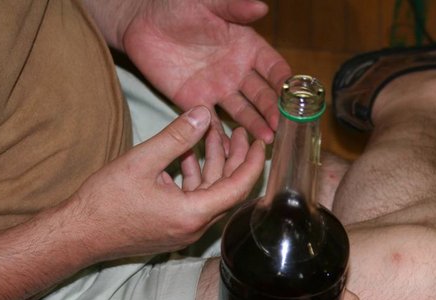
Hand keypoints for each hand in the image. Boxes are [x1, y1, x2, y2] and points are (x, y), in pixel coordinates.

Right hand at [64, 106, 263, 261]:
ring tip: (211, 134)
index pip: (238, 188)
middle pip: (227, 190)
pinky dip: (194, 177)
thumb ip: (176, 137)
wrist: (78, 234)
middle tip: (239, 132)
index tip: (259, 143)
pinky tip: (187, 154)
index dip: (251, 163)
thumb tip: (202, 114)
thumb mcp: (141, 161)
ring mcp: (183, 229)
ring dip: (212, 165)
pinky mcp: (173, 227)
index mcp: (192, 214)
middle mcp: (194, 226)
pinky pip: (193, 200)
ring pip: (209, 193)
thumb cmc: (105, 202)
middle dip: (234, 159)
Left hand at [121, 0, 291, 143]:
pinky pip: (212, 123)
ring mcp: (218, 89)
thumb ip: (234, 8)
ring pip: (243, 112)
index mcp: (247, 47)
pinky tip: (234, 150)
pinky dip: (222, 137)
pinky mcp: (196, 103)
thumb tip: (262, 7)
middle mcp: (238, 72)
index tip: (294, 96)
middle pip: (262, 95)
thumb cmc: (177, 6)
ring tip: (266, 140)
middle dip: (272, 111)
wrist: (141, 22)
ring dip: (256, 126)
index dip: (284, 82)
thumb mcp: (208, 3)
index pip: (273, 67)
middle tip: (281, 126)